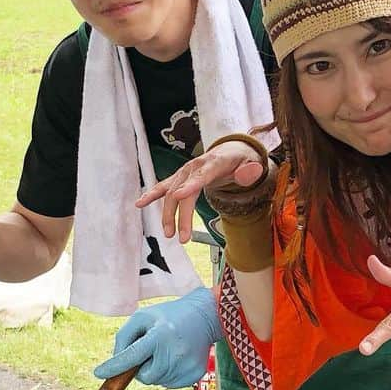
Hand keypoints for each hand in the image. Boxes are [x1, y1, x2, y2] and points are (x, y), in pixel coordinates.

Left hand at [93, 287, 220, 388]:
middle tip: (151, 349)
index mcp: (160, 336)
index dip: (114, 367)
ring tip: (167, 350)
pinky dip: (167, 374)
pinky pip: (168, 384)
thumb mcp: (143, 317)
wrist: (205, 316)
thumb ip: (124, 337)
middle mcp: (175, 353)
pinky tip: (175, 358)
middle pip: (144, 376)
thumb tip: (116, 363)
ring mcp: (186, 366)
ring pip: (156, 382)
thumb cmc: (169, 315)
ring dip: (155, 370)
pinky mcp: (194, 375)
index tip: (99, 373)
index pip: (132, 356)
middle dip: (141, 366)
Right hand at [136, 140, 265, 243]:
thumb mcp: (251, 164)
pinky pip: (163, 187)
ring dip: (168, 214)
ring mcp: (184, 172)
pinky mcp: (179, 178)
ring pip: (171, 193)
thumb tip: (249, 172)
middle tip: (183, 238)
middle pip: (183, 191)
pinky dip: (151, 195)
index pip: (202, 175)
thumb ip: (250, 171)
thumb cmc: (240, 161)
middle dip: (181, 215)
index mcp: (213, 163)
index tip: (179, 196)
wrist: (229, 151)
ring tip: (168, 233)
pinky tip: (139, 203)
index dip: (190, 185)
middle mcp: (195, 167)